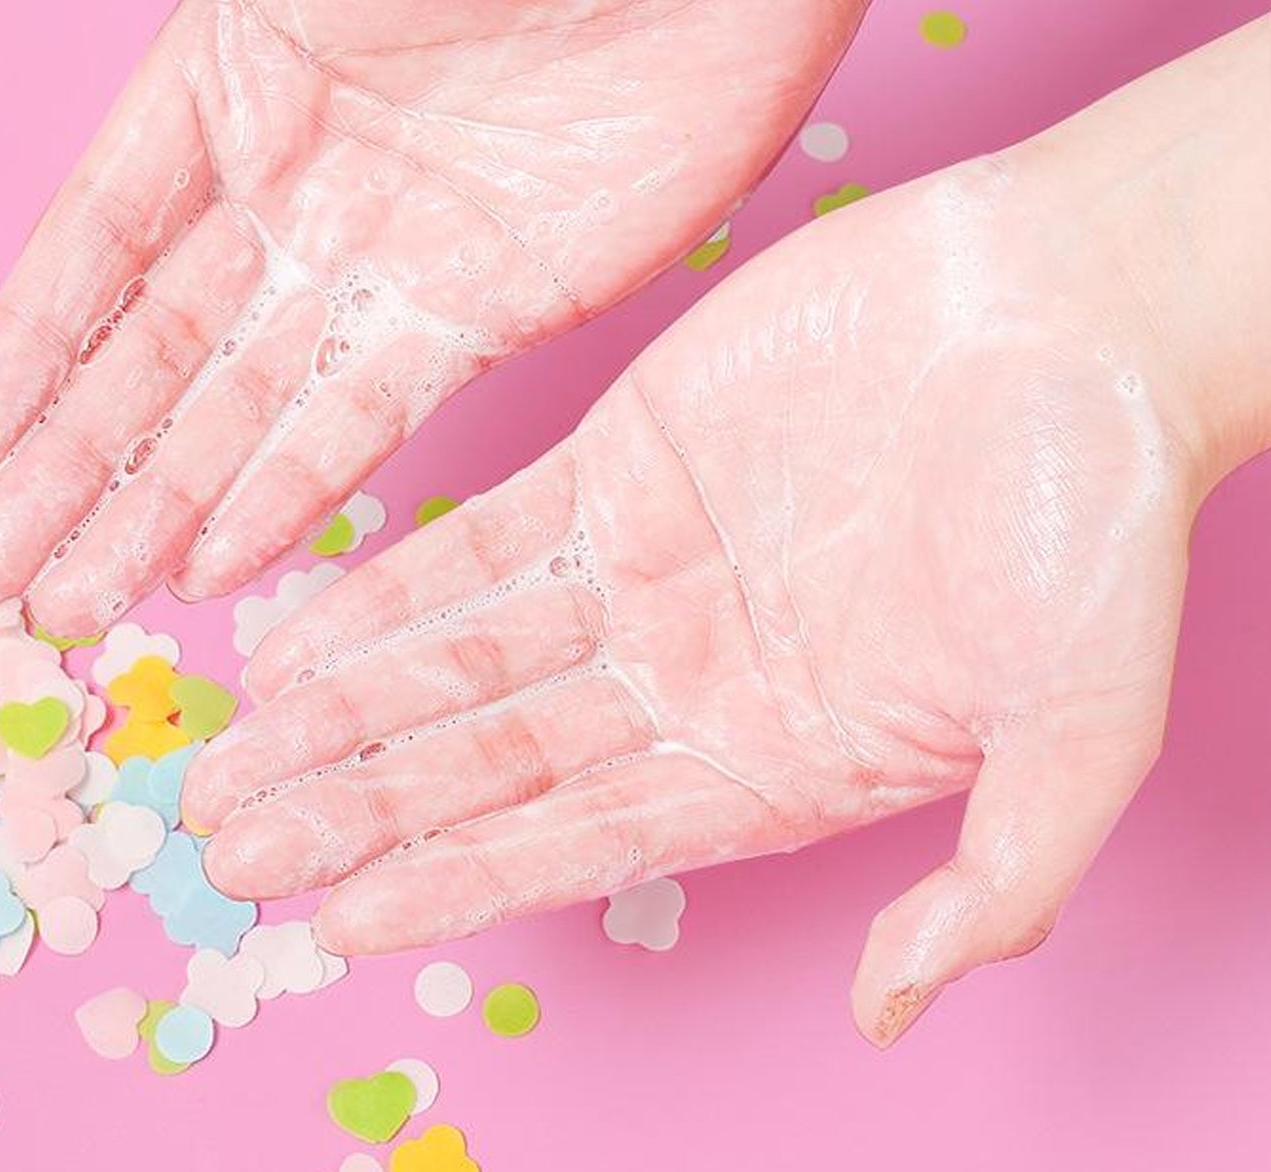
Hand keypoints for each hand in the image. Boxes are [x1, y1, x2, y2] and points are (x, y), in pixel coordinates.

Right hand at [0, 0, 864, 631]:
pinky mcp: (489, 308)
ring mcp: (388, 256)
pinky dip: (293, 489)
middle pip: (153, 352)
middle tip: (0, 574)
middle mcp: (293, 183)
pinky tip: (220, 558)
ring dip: (161, 503)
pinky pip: (370, 415)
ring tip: (84, 599)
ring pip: (246, 406)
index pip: (96, 241)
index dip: (26, 352)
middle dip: (72, 466)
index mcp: (230, 76)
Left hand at [186, 6, 1270, 1045]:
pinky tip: (299, 630)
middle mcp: (689, 675)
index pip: (580, 841)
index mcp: (776, 757)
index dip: (452, 882)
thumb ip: (995, 880)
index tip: (331, 920)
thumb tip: (896, 1016)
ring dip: (345, 707)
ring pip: (462, 653)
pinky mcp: (618, 458)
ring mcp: (643, 566)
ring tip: (230, 756)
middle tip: (226, 846)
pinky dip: (388, 586)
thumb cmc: (1099, 515)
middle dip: (355, 806)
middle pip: (489, 760)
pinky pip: (476, 536)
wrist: (1076, 309)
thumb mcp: (1079, 725)